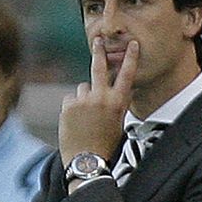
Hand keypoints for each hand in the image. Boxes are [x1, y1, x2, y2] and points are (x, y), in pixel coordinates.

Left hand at [58, 37, 139, 166]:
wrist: (86, 161)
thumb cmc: (105, 145)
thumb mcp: (118, 123)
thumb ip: (114, 104)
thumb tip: (110, 91)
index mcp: (118, 103)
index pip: (127, 75)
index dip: (130, 58)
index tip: (132, 44)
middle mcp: (102, 98)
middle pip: (99, 68)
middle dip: (99, 52)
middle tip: (98, 40)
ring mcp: (84, 100)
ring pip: (83, 89)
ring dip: (83, 98)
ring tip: (85, 119)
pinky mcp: (69, 105)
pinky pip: (71, 99)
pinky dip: (72, 108)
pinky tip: (75, 122)